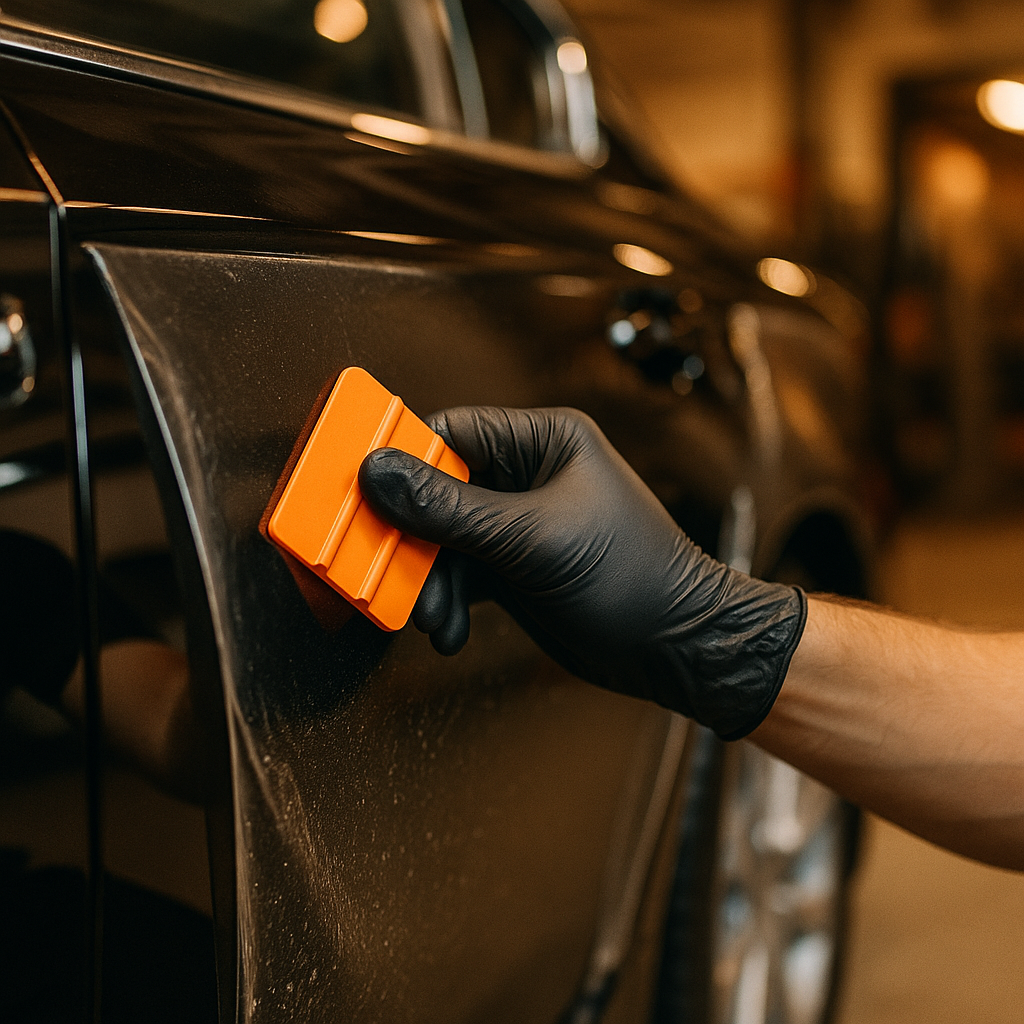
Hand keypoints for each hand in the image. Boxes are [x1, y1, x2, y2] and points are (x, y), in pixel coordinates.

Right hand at [359, 407, 804, 738]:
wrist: (675, 647)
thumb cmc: (631, 577)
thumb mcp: (533, 539)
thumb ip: (452, 509)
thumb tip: (378, 472)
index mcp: (544, 441)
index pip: (451, 432)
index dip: (401, 458)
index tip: (358, 490)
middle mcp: (528, 475)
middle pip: (438, 489)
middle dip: (413, 537)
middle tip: (384, 569)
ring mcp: (518, 523)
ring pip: (442, 538)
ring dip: (428, 580)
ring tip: (432, 617)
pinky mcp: (513, 566)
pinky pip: (458, 572)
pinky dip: (444, 600)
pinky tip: (448, 630)